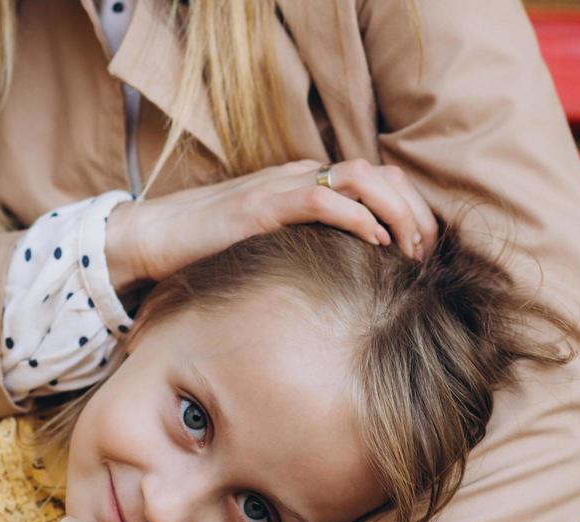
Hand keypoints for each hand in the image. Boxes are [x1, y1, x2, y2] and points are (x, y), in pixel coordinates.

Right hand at [106, 158, 438, 291]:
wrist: (151, 239)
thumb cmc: (206, 252)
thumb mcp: (269, 251)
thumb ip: (305, 254)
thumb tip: (346, 289)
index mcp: (305, 186)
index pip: (377, 181)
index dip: (411, 209)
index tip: (425, 251)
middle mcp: (299, 178)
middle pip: (380, 174)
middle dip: (414, 210)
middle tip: (427, 253)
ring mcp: (279, 188)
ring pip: (360, 177)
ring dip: (395, 210)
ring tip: (408, 249)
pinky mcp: (260, 206)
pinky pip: (320, 199)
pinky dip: (356, 217)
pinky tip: (375, 242)